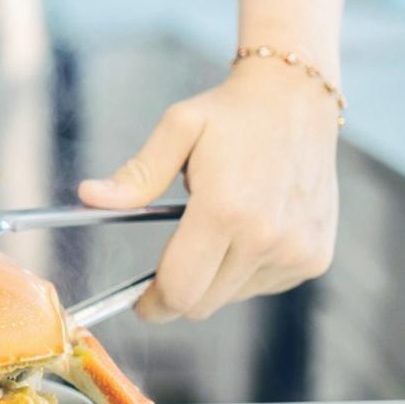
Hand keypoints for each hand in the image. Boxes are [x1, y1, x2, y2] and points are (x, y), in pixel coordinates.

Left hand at [77, 58, 339, 321]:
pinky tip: (249, 230)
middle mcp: (266, 238)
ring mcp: (296, 251)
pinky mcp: (315, 257)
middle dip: (177, 293)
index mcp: (226, 211)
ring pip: (232, 296)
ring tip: (219, 227)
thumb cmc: (232, 114)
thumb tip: (89, 197)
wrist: (298, 99)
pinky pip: (263, 286)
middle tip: (168, 268)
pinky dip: (246, 271)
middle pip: (202, 303)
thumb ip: (136, 175)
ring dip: (214, 278)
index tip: (140, 303)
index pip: (180, 290)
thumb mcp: (177, 129)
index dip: (153, 305)